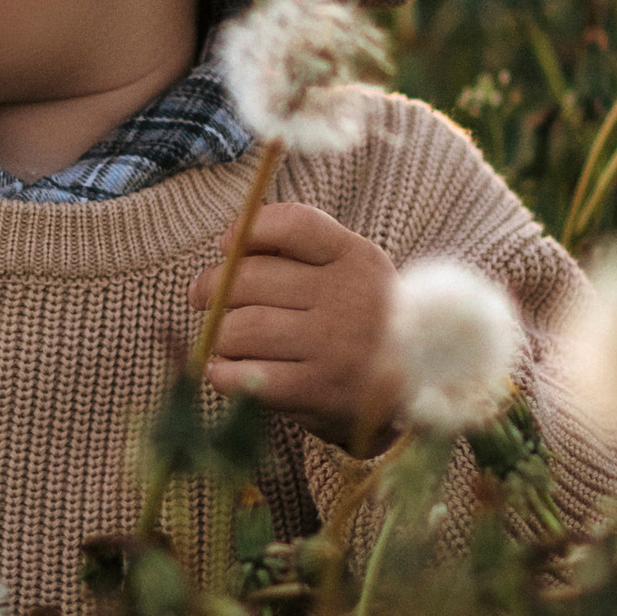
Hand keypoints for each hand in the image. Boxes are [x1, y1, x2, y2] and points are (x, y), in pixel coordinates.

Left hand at [189, 201, 401, 454]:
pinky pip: (245, 376)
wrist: (414, 392)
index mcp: (357, 259)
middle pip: (252, 278)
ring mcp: (335, 347)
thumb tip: (228, 244)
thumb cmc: (364, 323)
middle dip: (213, 286)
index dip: (248, 229)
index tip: (225, 245)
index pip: (294, 223)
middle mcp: (350, 298)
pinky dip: (222, 372)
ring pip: (242, 328)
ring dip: (219, 334)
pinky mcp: (318, 391)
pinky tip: (228, 370)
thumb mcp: (352, 274)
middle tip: (202, 296)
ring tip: (224, 340)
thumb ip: (299, 254)